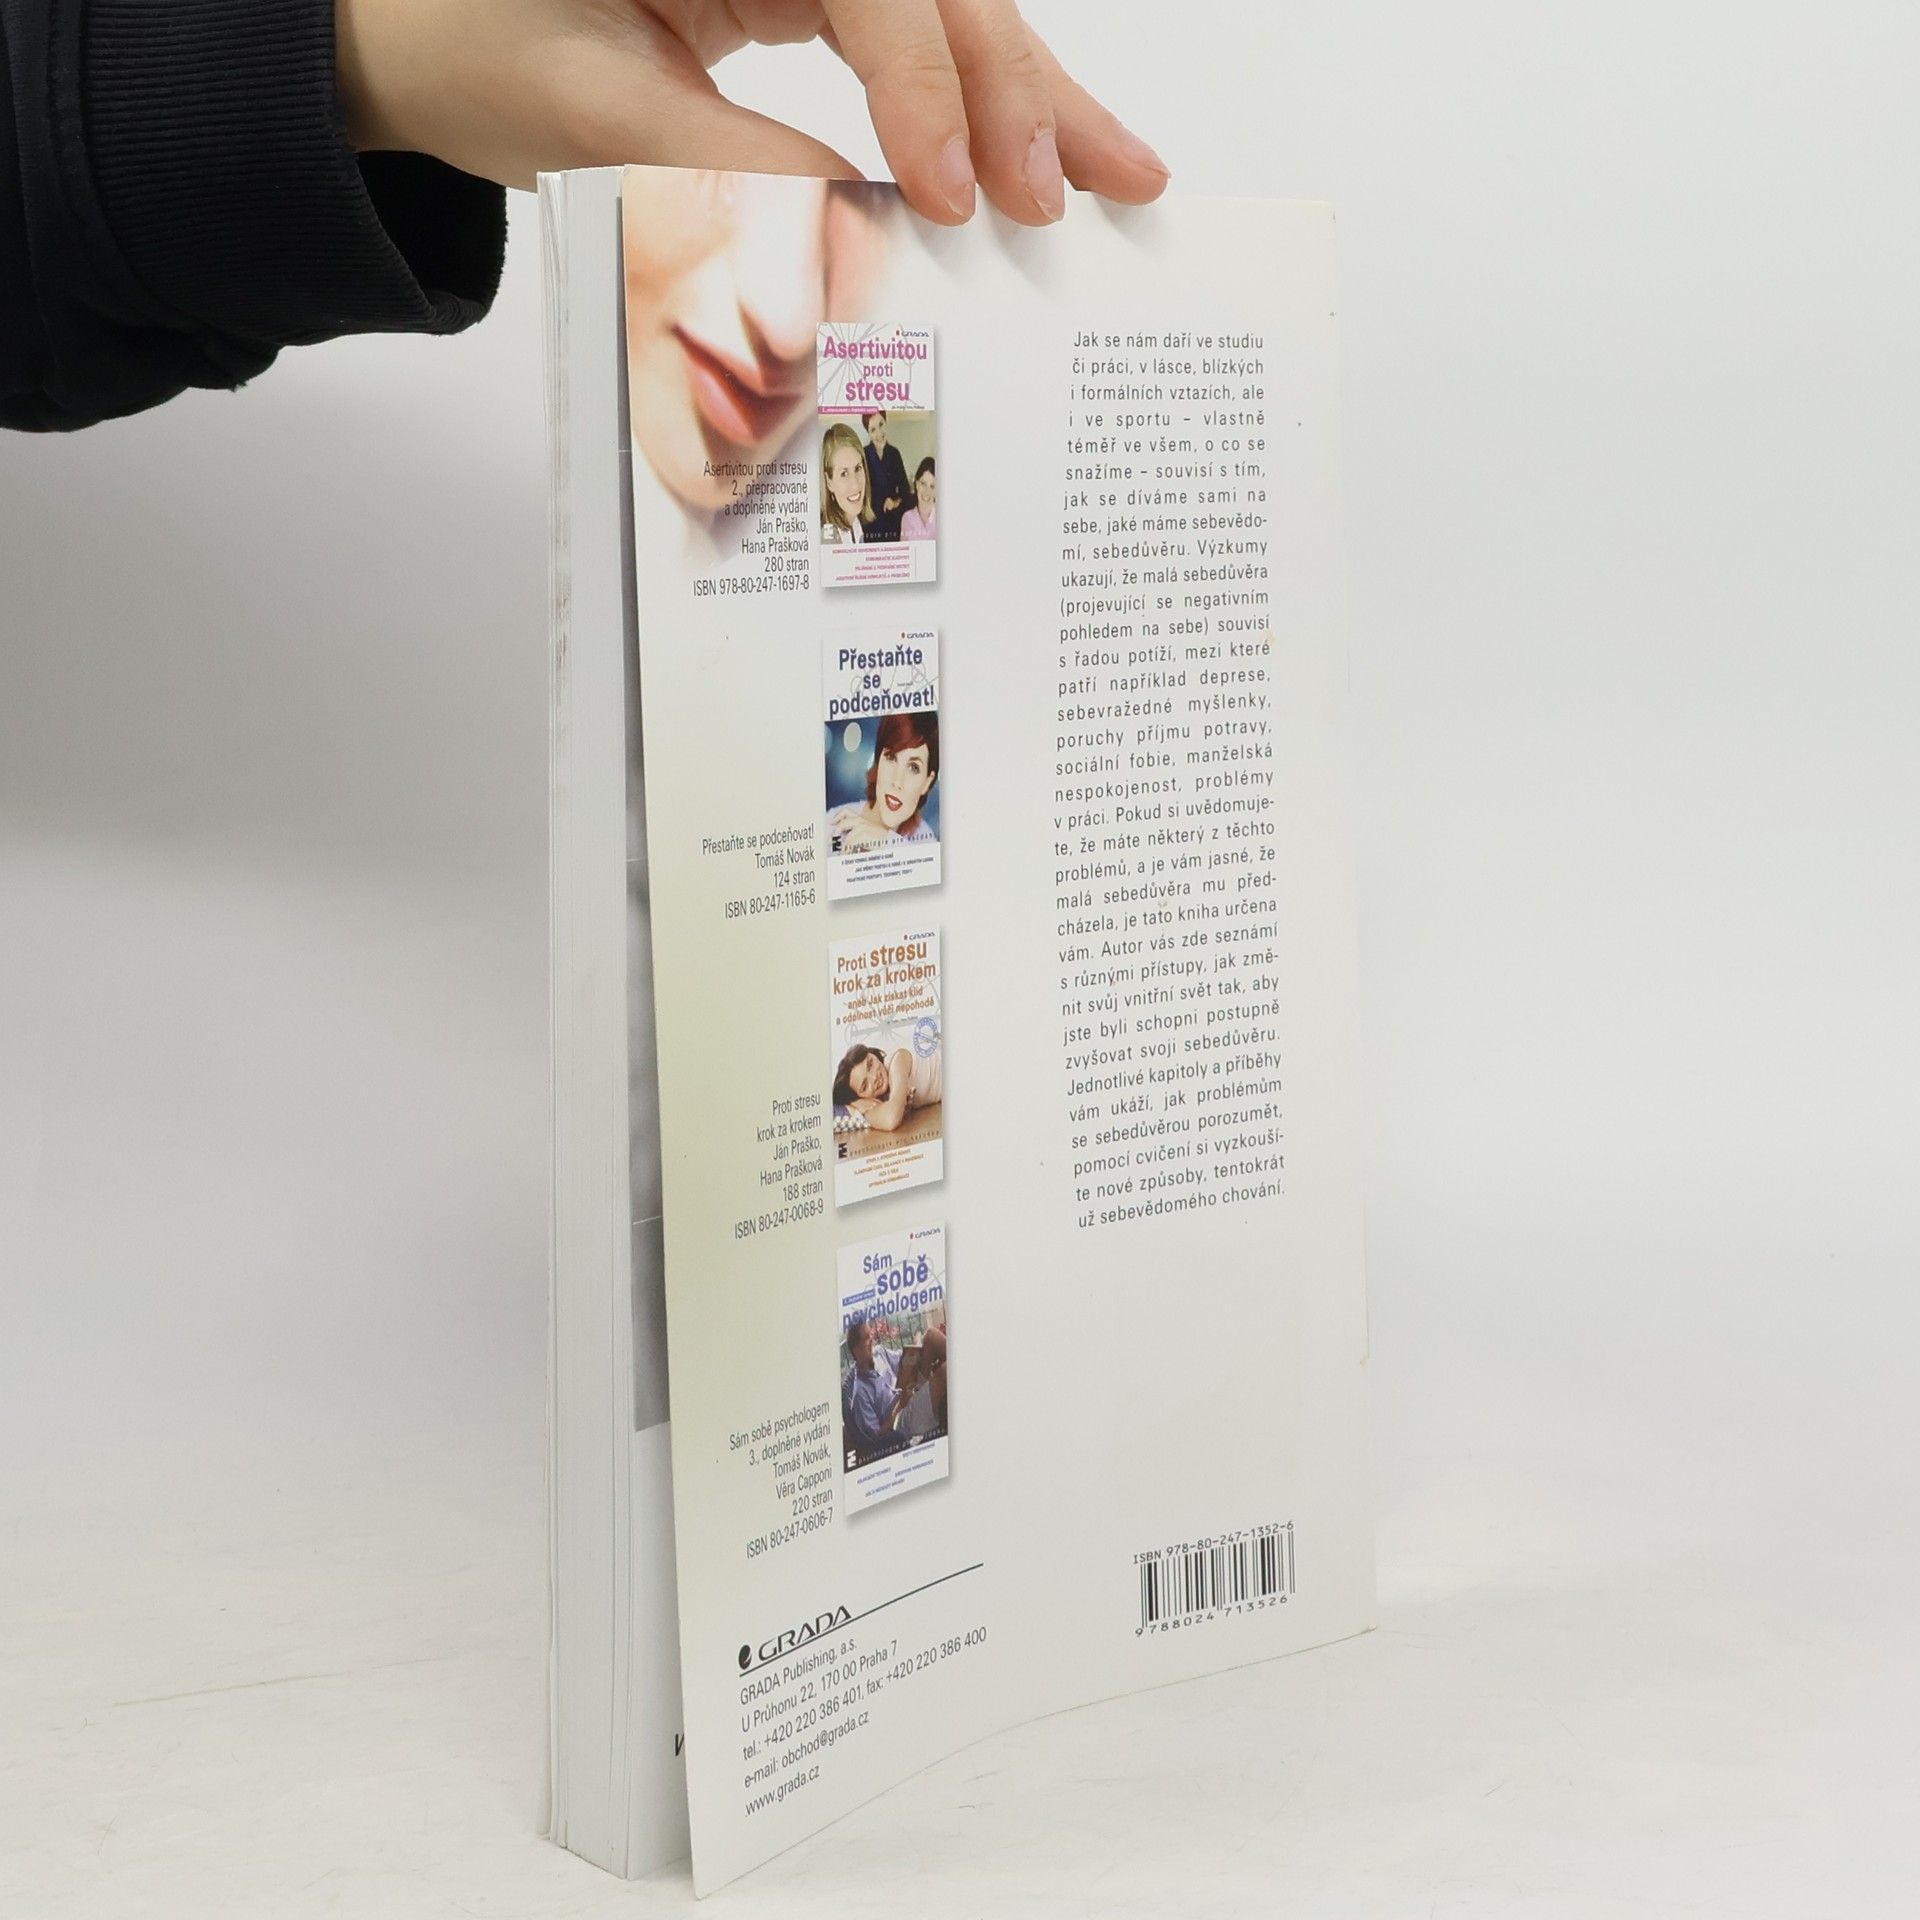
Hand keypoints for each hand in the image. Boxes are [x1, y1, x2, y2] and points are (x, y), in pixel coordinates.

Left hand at [335, 0, 1169, 221]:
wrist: (410, 31)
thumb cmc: (467, 41)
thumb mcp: (593, 112)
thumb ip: (732, 169)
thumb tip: (860, 241)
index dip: (926, 85)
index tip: (957, 198)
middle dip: (1015, 86)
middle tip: (1076, 195)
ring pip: (947, 4)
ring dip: (1032, 93)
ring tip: (1118, 173)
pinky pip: (915, 35)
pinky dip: (980, 99)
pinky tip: (1043, 147)